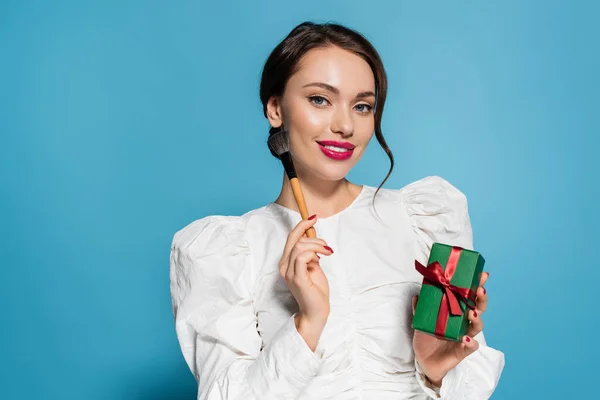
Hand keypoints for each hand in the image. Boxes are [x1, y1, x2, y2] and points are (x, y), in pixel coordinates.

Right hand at [278, 215, 332, 350]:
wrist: (316, 312)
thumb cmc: (316, 291)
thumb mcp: (314, 266)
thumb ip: (311, 252)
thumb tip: (312, 235)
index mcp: (287, 262)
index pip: (291, 238)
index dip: (302, 225)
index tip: (313, 218)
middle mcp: (284, 266)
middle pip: (295, 239)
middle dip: (313, 235)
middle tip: (326, 246)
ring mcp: (289, 272)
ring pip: (300, 246)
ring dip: (317, 245)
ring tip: (327, 252)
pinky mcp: (297, 278)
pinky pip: (302, 257)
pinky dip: (314, 253)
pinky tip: (321, 259)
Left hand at [412, 271, 489, 385]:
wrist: (424, 361)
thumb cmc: (426, 338)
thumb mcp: (421, 321)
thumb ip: (419, 309)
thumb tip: (417, 295)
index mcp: (456, 313)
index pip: (469, 297)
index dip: (476, 286)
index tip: (482, 275)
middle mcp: (463, 323)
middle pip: (478, 309)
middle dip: (482, 299)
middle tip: (481, 289)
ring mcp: (465, 336)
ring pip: (477, 326)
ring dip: (477, 319)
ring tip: (471, 313)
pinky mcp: (462, 351)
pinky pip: (471, 347)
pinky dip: (471, 343)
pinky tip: (466, 339)